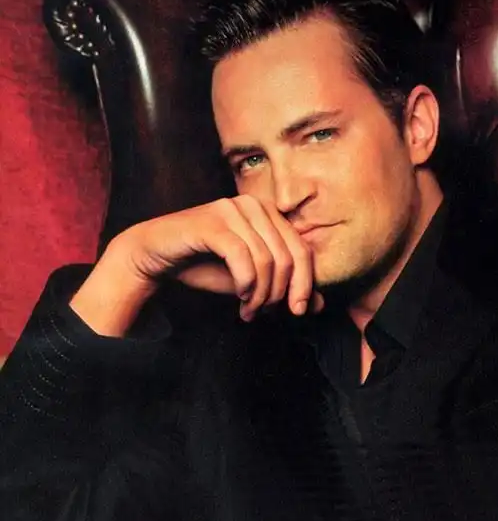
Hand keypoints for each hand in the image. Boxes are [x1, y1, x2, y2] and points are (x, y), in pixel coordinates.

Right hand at [73, 195, 322, 334]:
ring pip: (266, 260)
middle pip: (288, 257)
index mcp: (269, 214)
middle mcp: (254, 206)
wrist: (156, 255)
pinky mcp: (212, 221)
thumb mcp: (250, 281)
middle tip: (264, 314)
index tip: (297, 311)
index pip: (302, 250)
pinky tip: (240, 296)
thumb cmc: (204, 265)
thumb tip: (318, 304)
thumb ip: (282, 288)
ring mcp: (232, 209)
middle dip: (280, 293)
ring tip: (248, 310)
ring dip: (260, 294)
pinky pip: (242, 257)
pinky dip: (246, 283)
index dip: (305, 284)